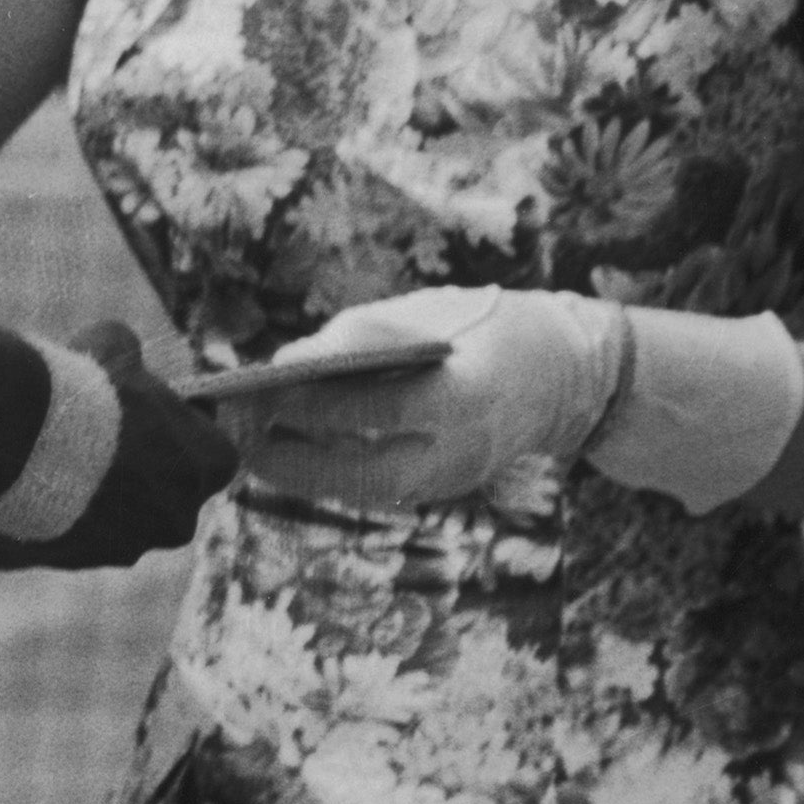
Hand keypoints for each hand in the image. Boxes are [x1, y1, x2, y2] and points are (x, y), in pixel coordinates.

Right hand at [0, 322, 235, 573]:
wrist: (26, 441)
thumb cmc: (83, 392)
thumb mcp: (113, 346)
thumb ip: (127, 354)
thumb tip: (118, 350)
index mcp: (208, 466)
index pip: (212, 453)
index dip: (179, 431)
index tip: (149, 413)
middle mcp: (177, 518)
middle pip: (159, 494)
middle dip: (128, 471)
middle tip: (89, 435)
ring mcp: (127, 547)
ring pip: (105, 519)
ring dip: (78, 496)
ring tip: (37, 461)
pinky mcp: (75, 563)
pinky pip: (58, 539)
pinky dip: (38, 518)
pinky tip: (17, 485)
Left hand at [241, 285, 623, 514]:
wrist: (565, 373)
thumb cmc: (480, 326)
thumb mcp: (423, 313)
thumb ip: (355, 338)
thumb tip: (283, 365)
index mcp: (466, 394)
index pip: (382, 409)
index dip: (318, 405)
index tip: (261, 391)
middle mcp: (464, 448)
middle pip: (367, 474)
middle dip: (297, 461)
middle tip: (239, 439)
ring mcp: (457, 478)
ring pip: (368, 490)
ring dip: (304, 475)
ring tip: (248, 447)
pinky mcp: (446, 489)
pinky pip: (380, 488)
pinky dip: (332, 474)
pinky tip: (287, 452)